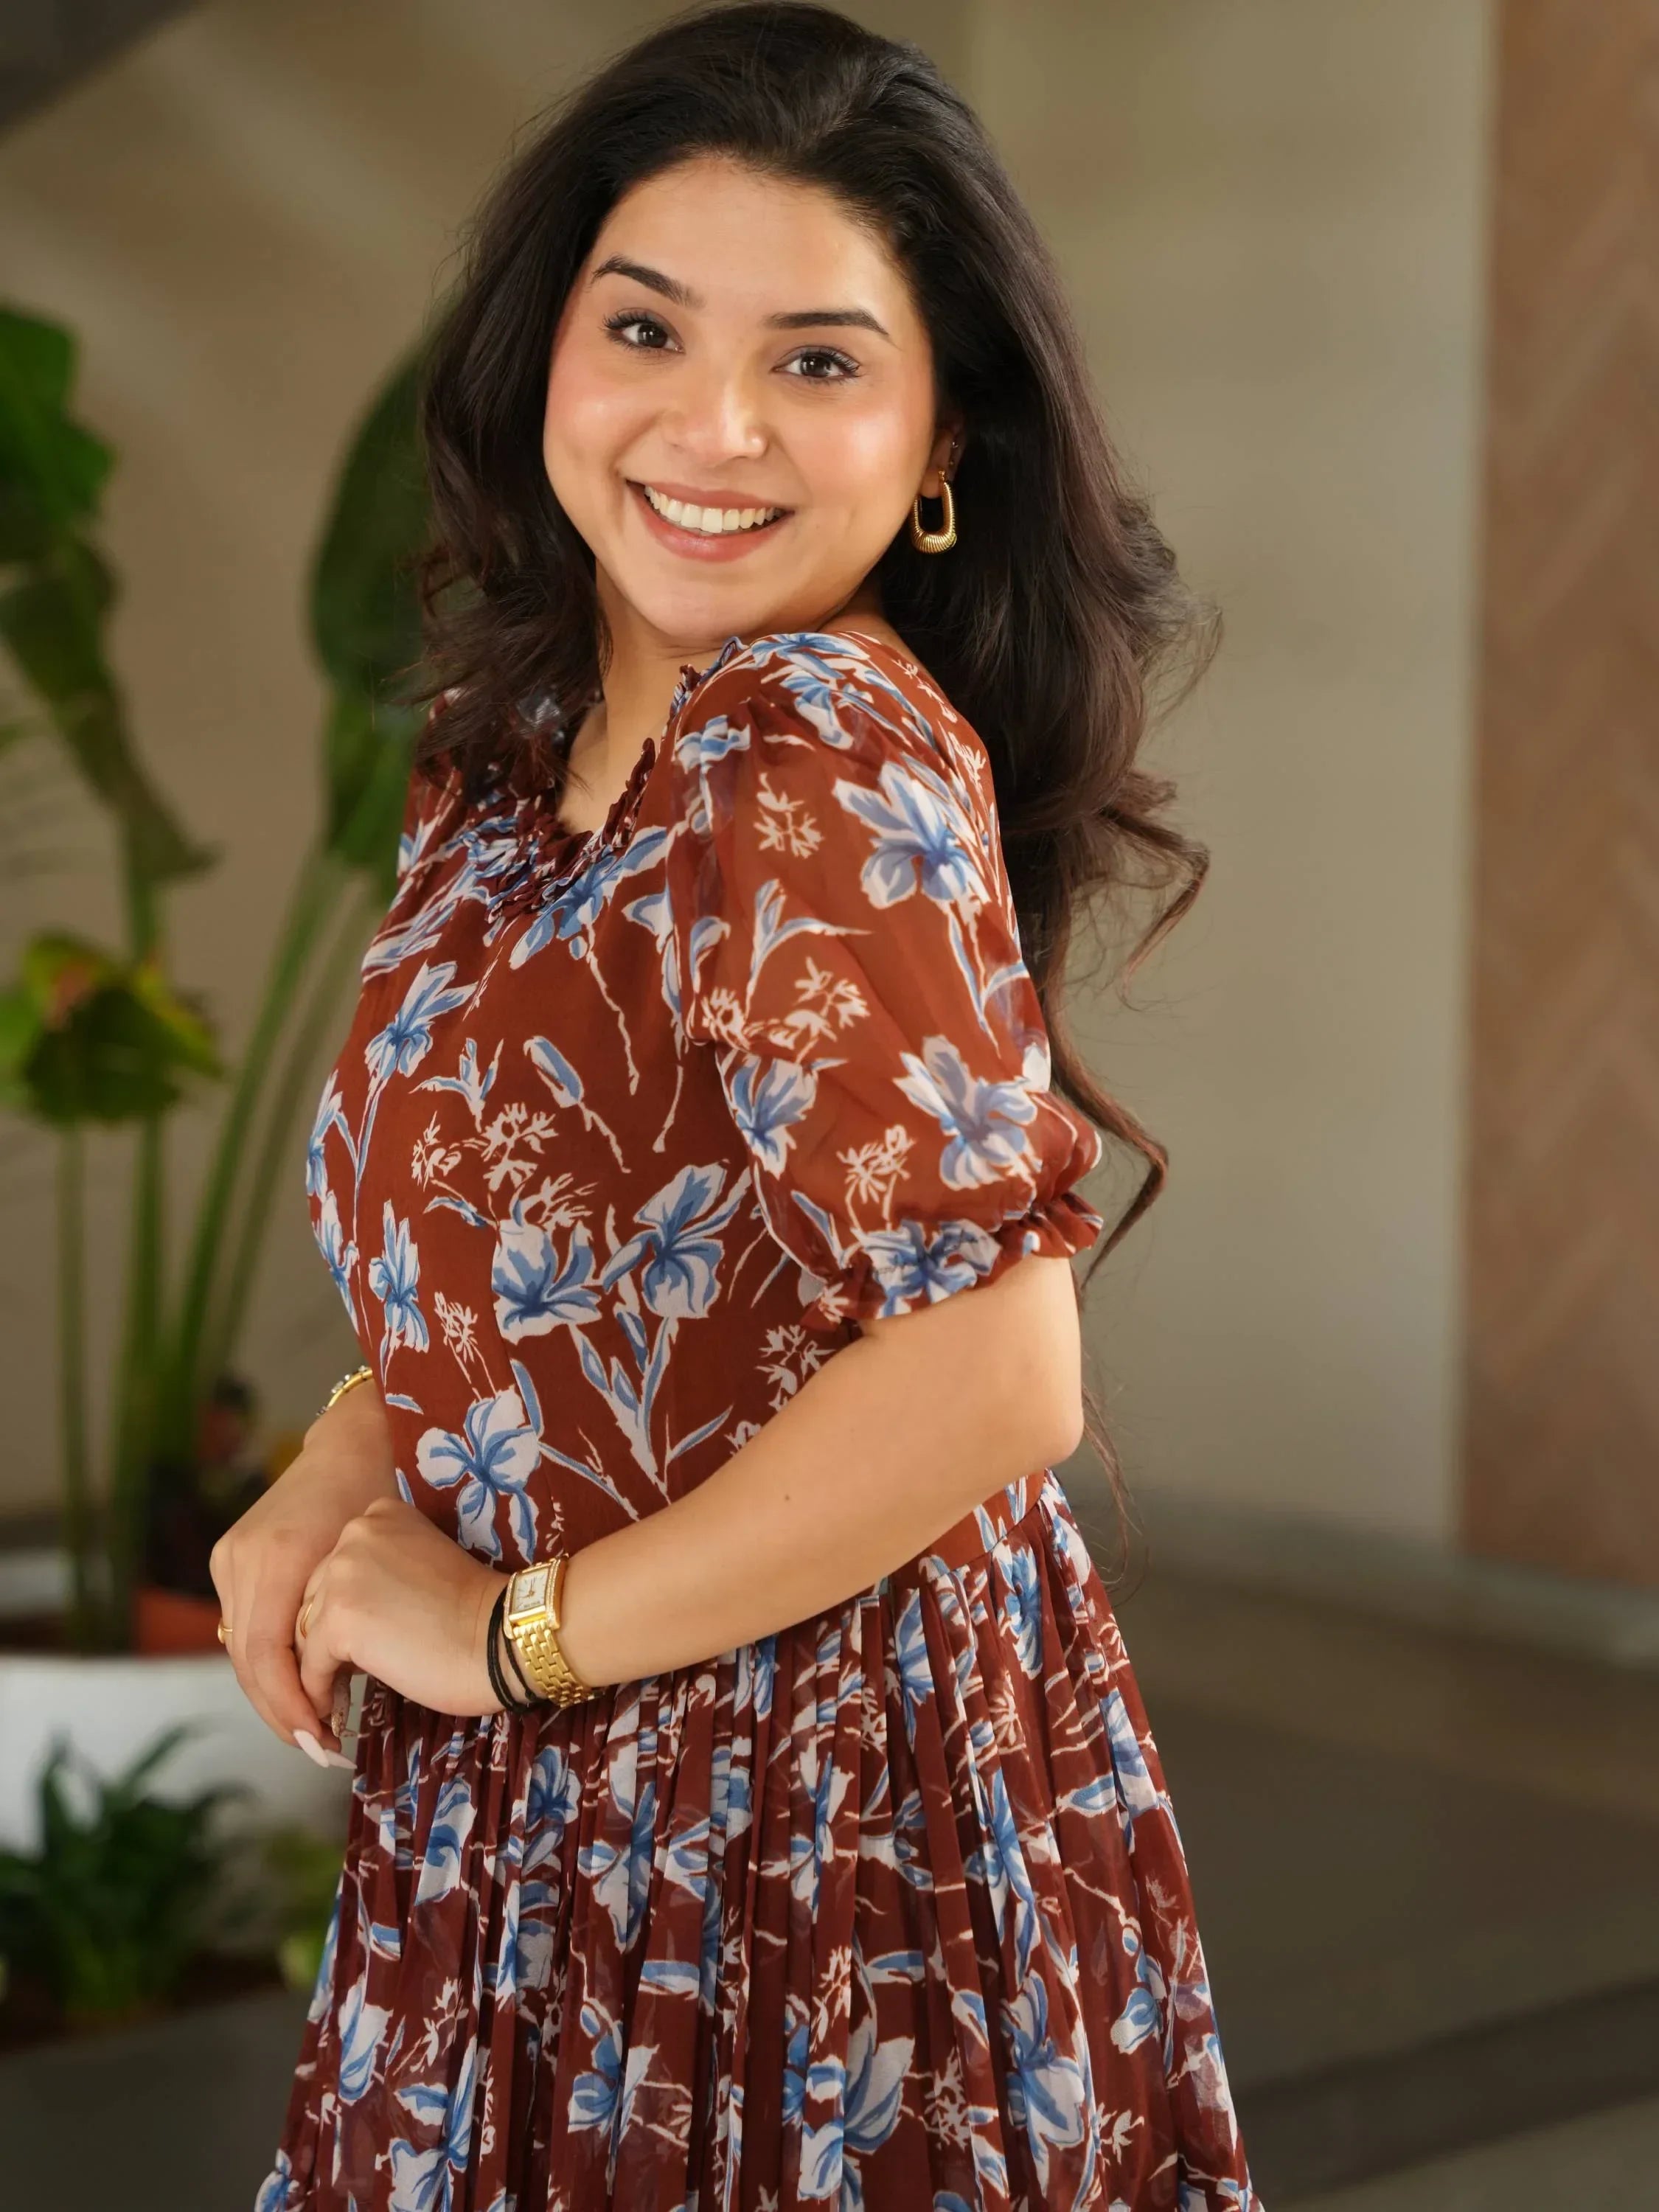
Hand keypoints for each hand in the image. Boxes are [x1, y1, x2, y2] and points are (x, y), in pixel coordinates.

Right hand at [210, 1379, 397, 1753]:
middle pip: (248, 1660)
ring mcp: (230, 1556)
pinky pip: (244, 1625)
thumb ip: (351, 1623)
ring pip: (241, 1648)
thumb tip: (337, 1695)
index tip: (320, 1742)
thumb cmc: (383, 1499)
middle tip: (317, 1749)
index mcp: (280, 1558)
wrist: (355, 1444)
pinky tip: (295, 1688)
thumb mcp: (375, 1563)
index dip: (290, 1707)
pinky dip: (267, 1661)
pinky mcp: (229, 1557)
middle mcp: (244, 1558)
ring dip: (271, 1693)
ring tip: (309, 1728)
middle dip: (280, 1711)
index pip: (268, 1657)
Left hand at [295, 1495, 507, 1727]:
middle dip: (324, 1638)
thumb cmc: (478, 1616)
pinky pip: (309, 1665)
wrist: (504, 1639)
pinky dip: (317, 1693)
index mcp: (380, 1515)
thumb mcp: (420, 1571)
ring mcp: (343, 1574)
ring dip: (316, 1669)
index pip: (336, 1567)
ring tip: (330, 1700)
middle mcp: (355, 1534)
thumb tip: (340, 1625)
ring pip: (305, 1631)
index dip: (344, 1608)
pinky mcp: (338, 1620)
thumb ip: (380, 1579)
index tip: (360, 1641)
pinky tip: (332, 1713)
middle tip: (338, 1677)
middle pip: (314, 1596)